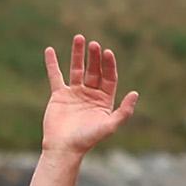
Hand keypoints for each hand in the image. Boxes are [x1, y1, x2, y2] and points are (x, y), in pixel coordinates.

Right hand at [39, 35, 137, 154]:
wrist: (64, 148)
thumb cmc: (87, 139)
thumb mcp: (110, 126)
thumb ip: (124, 111)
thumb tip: (135, 93)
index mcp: (104, 99)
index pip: (109, 77)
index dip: (108, 65)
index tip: (107, 53)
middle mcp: (90, 94)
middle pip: (94, 70)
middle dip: (95, 57)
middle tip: (94, 44)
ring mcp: (74, 93)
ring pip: (77, 69)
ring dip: (78, 54)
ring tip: (79, 37)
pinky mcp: (59, 95)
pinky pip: (55, 76)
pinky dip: (52, 63)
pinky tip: (50, 50)